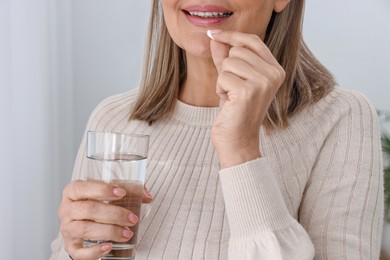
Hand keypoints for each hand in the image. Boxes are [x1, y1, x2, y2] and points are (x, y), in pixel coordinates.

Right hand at [58, 180, 152, 259]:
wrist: (87, 221)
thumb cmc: (99, 203)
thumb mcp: (111, 192)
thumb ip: (130, 190)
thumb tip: (147, 196)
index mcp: (73, 191)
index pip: (83, 188)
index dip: (102, 190)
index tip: (122, 193)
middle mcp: (67, 209)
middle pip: (88, 209)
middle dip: (114, 214)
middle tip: (132, 218)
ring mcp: (67, 229)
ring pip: (84, 229)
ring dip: (109, 231)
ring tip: (128, 233)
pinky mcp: (71, 247)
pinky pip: (79, 252)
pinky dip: (94, 251)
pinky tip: (109, 246)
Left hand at [209, 30, 285, 168]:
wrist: (237, 141)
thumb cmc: (235, 111)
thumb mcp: (231, 80)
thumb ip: (225, 58)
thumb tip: (216, 38)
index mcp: (275, 70)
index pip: (253, 41)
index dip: (232, 36)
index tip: (214, 34)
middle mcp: (273, 74)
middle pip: (237, 50)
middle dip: (227, 68)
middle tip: (233, 89)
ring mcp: (263, 83)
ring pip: (229, 62)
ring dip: (223, 80)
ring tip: (231, 96)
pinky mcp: (248, 91)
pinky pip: (222, 76)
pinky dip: (220, 89)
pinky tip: (228, 102)